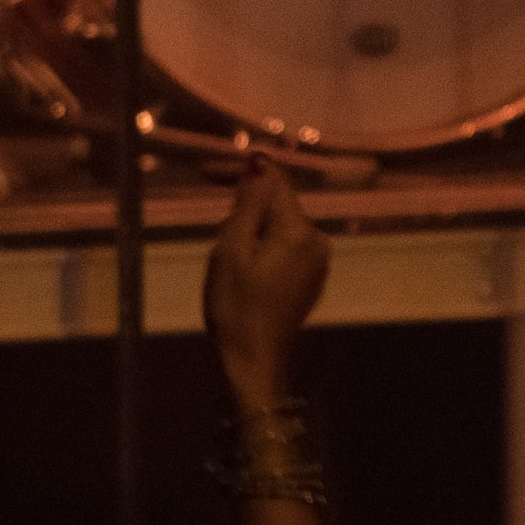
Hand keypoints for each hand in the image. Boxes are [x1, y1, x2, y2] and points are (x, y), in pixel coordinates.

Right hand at [202, 160, 330, 407]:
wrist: (253, 361)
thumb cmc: (236, 307)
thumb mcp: (232, 250)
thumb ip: (248, 204)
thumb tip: (259, 163)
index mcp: (300, 229)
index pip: (275, 181)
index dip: (242, 171)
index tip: (206, 173)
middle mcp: (318, 238)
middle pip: (278, 205)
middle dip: (244, 209)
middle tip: (214, 235)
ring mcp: (318, 259)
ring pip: (279, 226)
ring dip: (251, 230)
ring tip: (225, 262)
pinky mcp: (312, 276)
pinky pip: (285, 247)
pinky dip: (262, 248)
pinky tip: (242, 273)